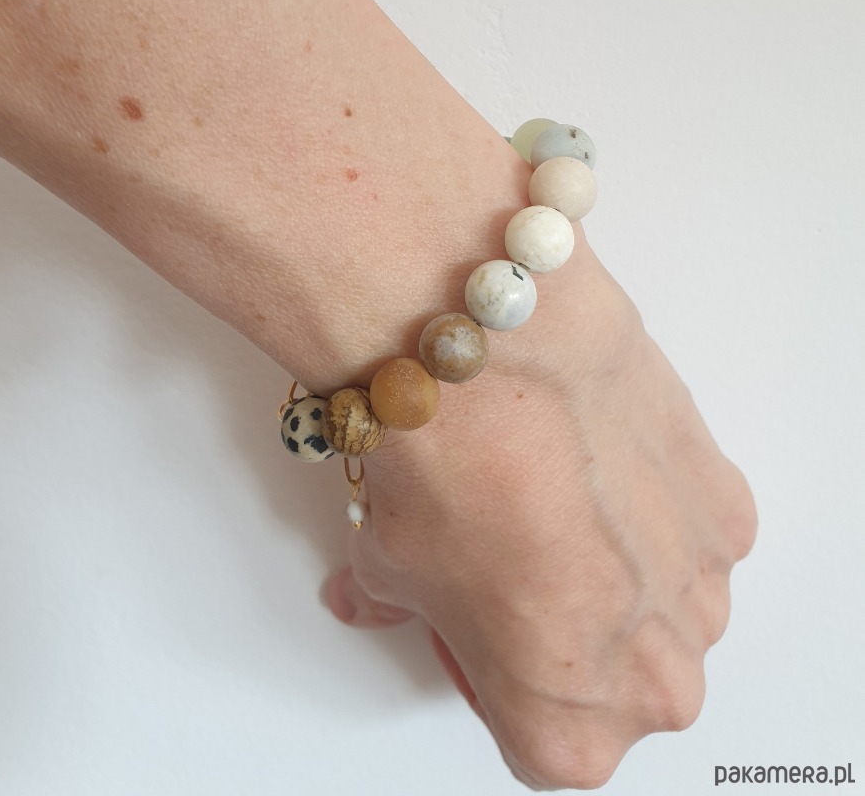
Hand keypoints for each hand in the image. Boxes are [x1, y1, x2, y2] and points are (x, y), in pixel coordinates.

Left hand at [324, 245, 756, 790]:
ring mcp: (704, 596)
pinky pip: (692, 528)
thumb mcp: (383, 566)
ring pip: (662, 604)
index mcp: (569, 734)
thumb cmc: (441, 480)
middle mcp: (656, 687)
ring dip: (619, 563)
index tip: (470, 618)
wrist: (494, 365)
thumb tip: (369, 596)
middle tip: (510, 552)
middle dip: (564, 627)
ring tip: (555, 490)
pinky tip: (598, 452)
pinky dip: (654, 499)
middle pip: (612, 680)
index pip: (535, 734)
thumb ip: (388, 605)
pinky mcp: (730, 511)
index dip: (492, 666)